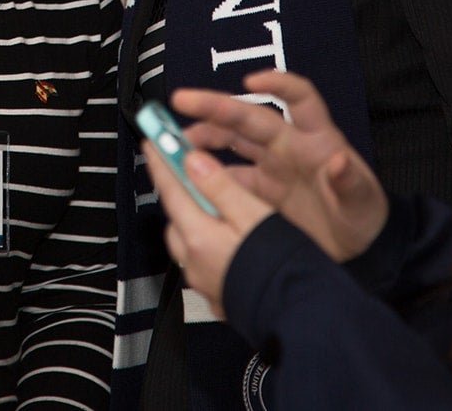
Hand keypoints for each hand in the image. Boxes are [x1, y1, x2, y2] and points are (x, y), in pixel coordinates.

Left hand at [142, 137, 274, 319]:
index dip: (161, 161)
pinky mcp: (217, 295)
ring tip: (209, 203)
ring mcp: (203, 281)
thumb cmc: (280, 264)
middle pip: (176, 216)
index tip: (153, 139)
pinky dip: (206, 244)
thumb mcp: (253, 214)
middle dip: (177, 190)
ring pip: (187, 240)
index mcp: (198, 236)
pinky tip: (226, 241)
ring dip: (192, 218)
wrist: (298, 313)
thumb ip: (219, 187)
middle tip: (185, 168)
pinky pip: (201, 262)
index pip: (170, 189)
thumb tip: (191, 160)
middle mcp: (193, 261)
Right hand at [171, 70, 387, 261]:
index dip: (277, 84)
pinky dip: (206, 175)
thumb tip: (340, 162)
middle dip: (215, 105)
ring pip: (230, 142)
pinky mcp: (259, 192)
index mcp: (315, 140)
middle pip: (247, 117)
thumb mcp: (362, 201)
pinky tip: (187, 177)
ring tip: (175, 140)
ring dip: (203, 136)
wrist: (358, 251)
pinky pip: (226, 177)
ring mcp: (270, 168)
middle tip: (182, 100)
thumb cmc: (364, 216)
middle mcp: (288, 146)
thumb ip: (350, 181)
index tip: (251, 81)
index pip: (298, 98)